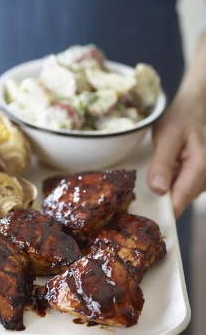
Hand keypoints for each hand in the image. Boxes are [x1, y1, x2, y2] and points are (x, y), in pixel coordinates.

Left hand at [147, 100, 205, 218]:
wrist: (192, 112)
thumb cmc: (180, 121)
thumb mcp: (167, 137)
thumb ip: (162, 163)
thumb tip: (158, 189)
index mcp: (201, 166)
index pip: (182, 197)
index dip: (165, 212)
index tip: (148, 222)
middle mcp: (205, 176)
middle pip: (180, 200)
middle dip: (160, 204)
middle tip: (135, 206)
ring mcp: (202, 179)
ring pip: (179, 196)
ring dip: (162, 196)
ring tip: (143, 190)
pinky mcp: (195, 179)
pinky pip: (179, 189)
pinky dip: (166, 188)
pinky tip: (156, 181)